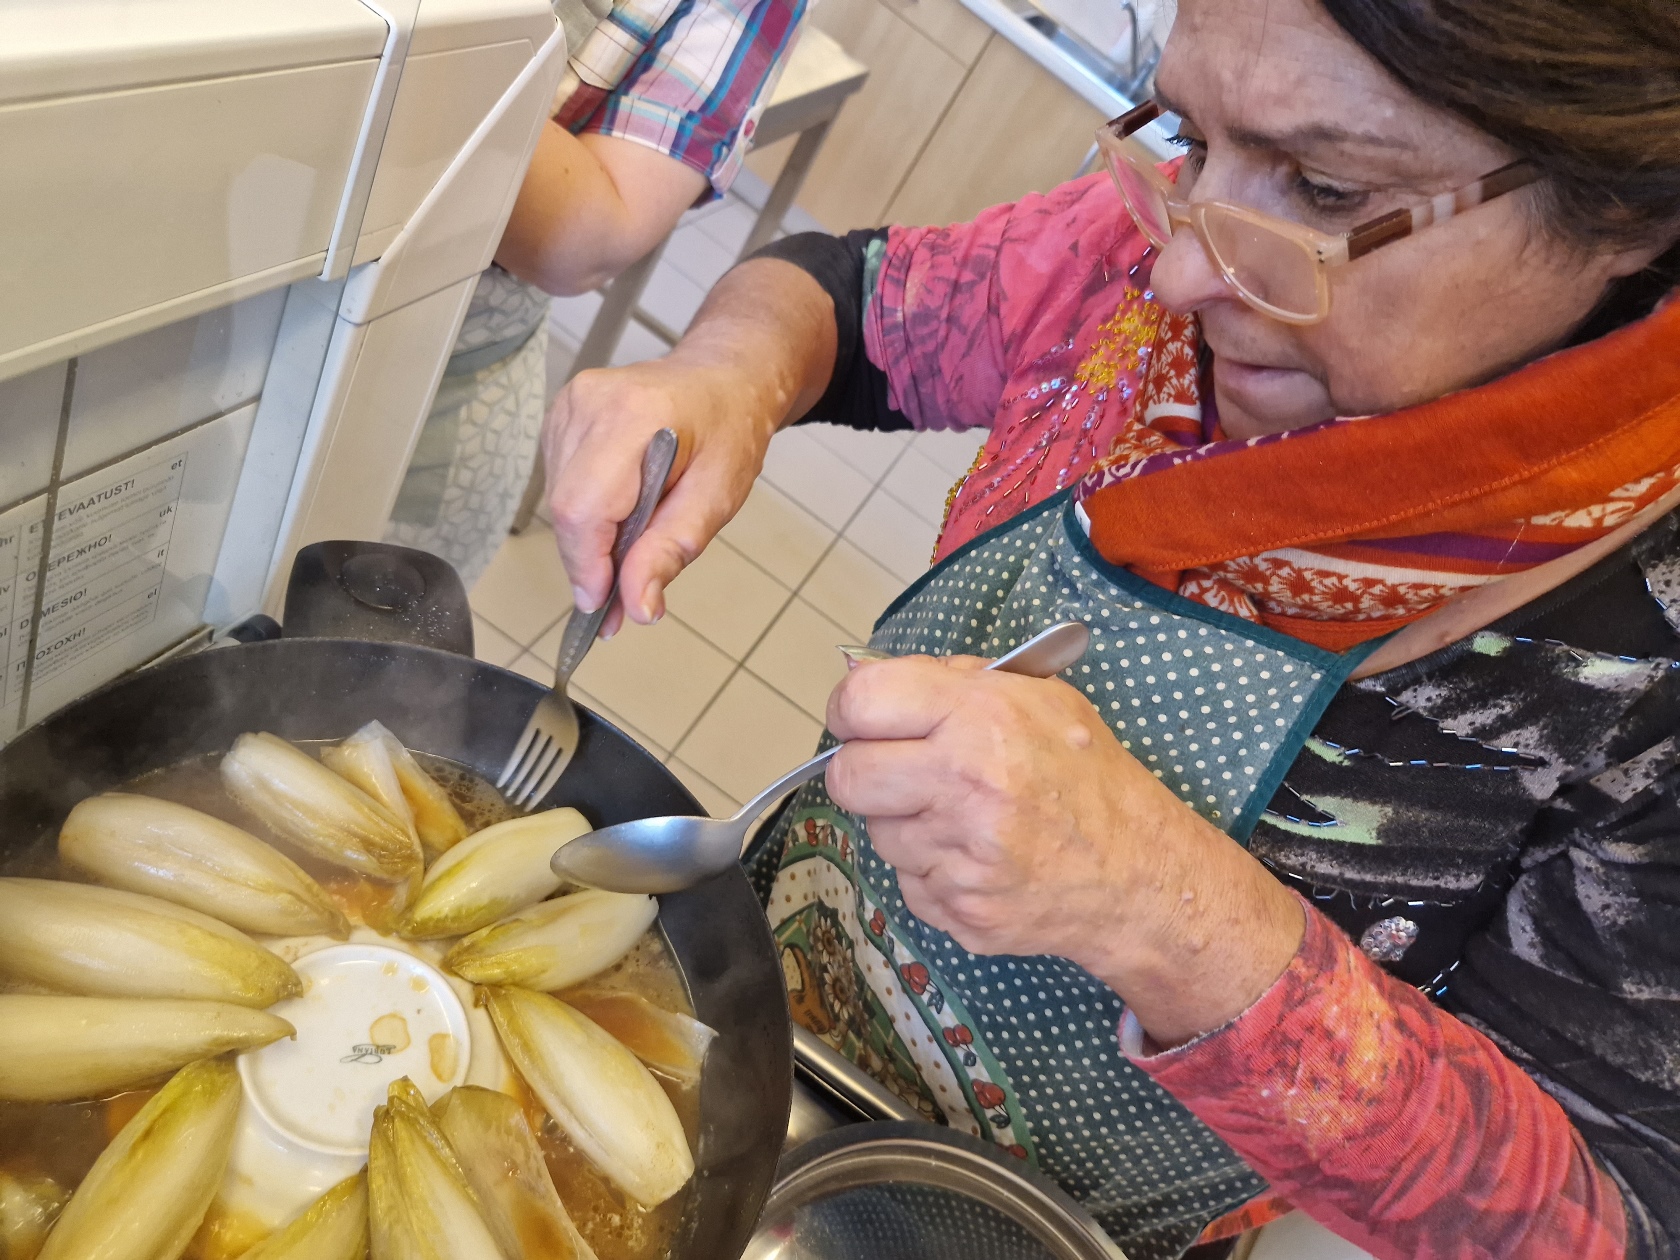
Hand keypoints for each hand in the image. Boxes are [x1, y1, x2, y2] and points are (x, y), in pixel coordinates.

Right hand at [543, 355, 776, 634]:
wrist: (725, 378)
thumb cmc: (729, 429)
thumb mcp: (718, 497)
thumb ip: (672, 550)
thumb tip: (638, 606)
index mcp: (634, 416)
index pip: (584, 506)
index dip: (587, 564)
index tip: (604, 608)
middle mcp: (591, 402)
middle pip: (566, 506)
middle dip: (589, 561)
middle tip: (618, 602)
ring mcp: (572, 404)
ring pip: (559, 499)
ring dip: (588, 538)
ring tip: (628, 553)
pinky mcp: (563, 414)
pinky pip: (560, 481)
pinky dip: (587, 512)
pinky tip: (619, 513)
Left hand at [824, 655, 1304, 1045]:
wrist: (1139, 874)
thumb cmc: (1087, 778)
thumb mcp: (1039, 697)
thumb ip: (955, 680)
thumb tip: (873, 680)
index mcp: (982, 716)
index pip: (861, 701)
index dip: (849, 710)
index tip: (859, 719)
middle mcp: (967, 783)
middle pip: (847, 776)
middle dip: (864, 772)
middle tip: (898, 772)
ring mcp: (961, 854)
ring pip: (878, 833)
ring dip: (906, 824)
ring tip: (963, 817)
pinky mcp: (959, 909)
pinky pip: (908, 882)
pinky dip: (932, 871)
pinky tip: (977, 858)